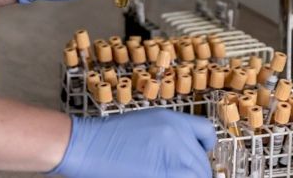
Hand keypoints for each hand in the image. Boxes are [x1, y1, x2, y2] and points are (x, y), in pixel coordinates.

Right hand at [49, 109, 216, 177]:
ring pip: (198, 176)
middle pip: (203, 164)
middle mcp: (177, 134)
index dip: (205, 152)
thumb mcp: (145, 126)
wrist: (85, 144)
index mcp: (172, 119)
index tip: (198, 164)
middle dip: (194, 175)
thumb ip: (169, 139)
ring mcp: (172, 155)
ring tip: (164, 176)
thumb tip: (184, 160)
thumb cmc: (107, 138)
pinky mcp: (163, 173)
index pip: (207, 134)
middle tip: (175, 174)